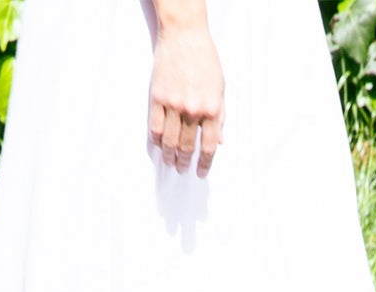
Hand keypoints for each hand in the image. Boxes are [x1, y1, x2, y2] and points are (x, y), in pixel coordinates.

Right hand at [149, 15, 224, 174]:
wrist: (184, 35)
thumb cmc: (205, 59)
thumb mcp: (220, 88)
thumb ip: (221, 116)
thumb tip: (220, 142)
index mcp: (212, 109)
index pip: (208, 147)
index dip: (204, 164)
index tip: (200, 173)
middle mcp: (193, 109)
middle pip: (186, 147)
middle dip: (184, 163)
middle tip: (182, 169)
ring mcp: (173, 104)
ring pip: (169, 142)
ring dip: (169, 156)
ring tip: (170, 163)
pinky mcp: (157, 98)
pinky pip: (155, 128)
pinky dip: (157, 140)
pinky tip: (159, 145)